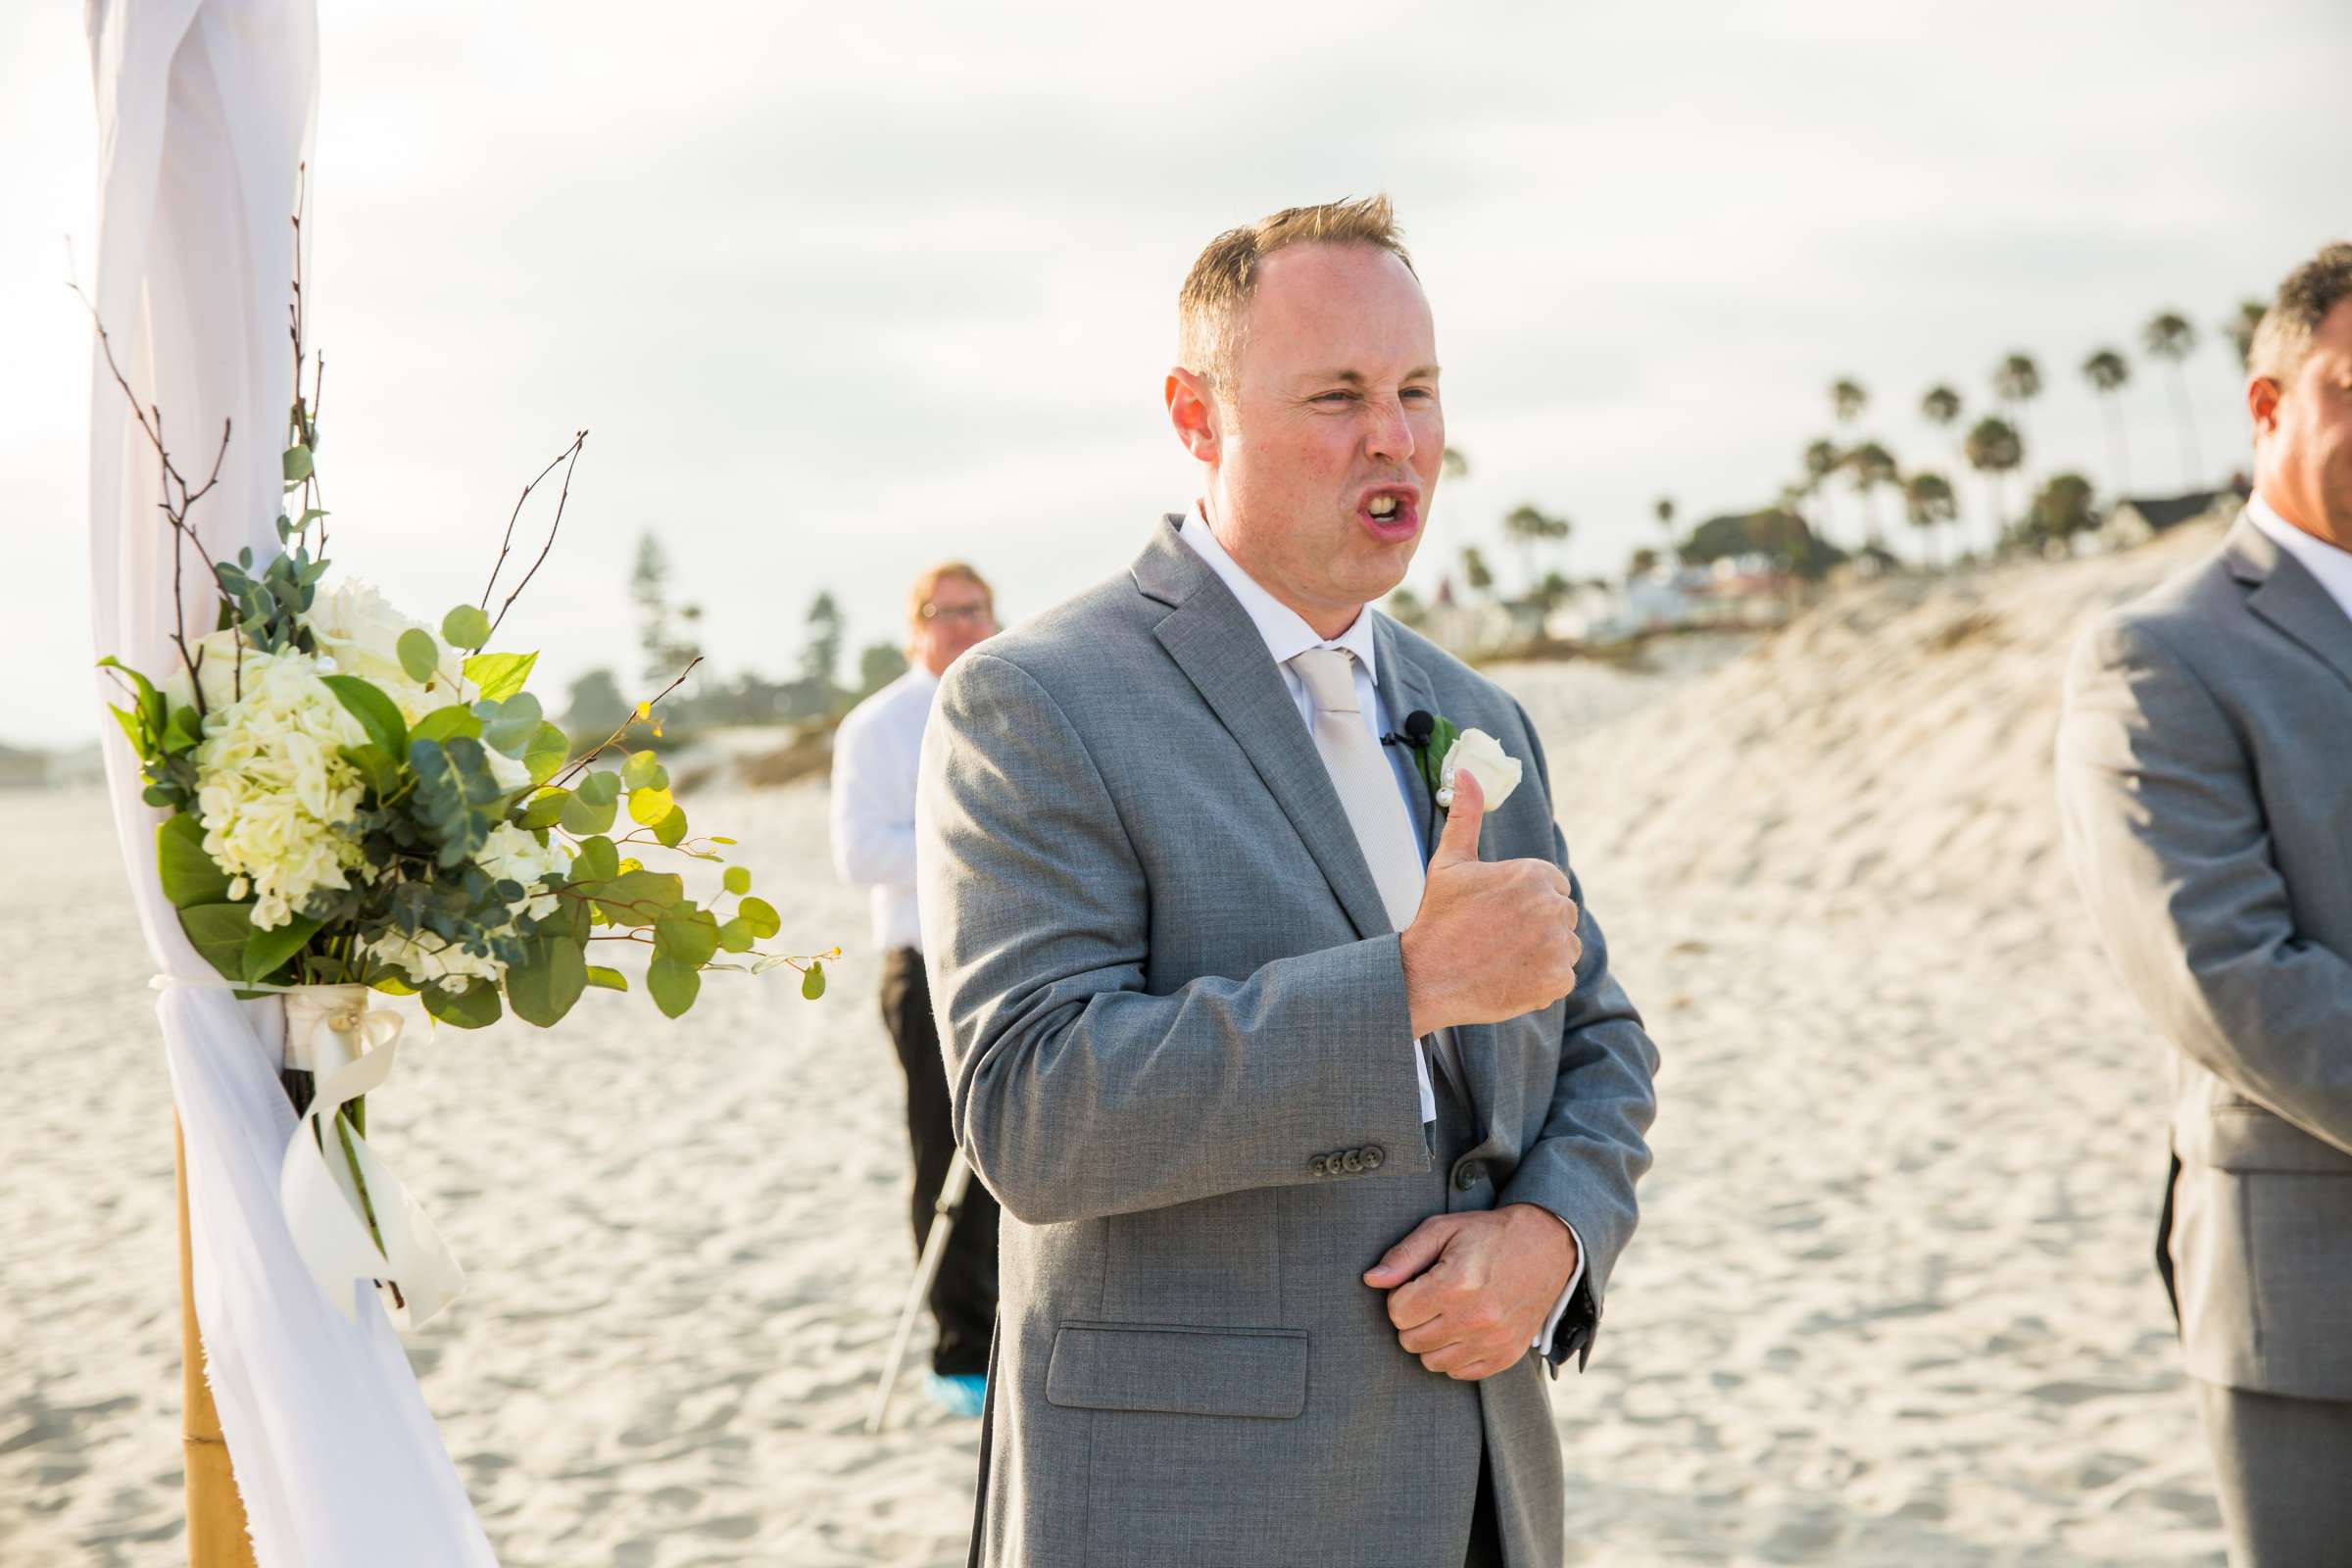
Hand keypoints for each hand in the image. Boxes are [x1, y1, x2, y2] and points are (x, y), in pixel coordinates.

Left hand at [1362, 1204, 1578, 1379]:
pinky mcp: (1506, 1356)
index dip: (1401, 1296)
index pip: (1397, 1313)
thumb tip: (1371, 1280)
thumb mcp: (1443, 1229)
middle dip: (1413, 1319)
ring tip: (1447, 1314)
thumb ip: (1404, 1256)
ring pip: (1432, 1362)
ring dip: (1431, 1340)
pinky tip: (1464, 1330)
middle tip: (1431, 1298)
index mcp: (1456, 1284)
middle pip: (1410, 1341)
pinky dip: (1455, 1355)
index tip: (1417, 1283)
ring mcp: (1493, 1341)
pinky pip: (1460, 1373)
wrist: (1547, 1246)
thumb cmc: (1489, 1235)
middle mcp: (1475, 1318)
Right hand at [1399, 770, 1582, 1036]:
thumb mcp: (1450, 862)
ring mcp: (1557, 945)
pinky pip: (1562, 976)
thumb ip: (1466, 815)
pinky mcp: (1557, 979)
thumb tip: (1465, 771)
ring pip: (1565, 946)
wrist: (1427, 976)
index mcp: (1534, 874)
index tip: (1497, 914)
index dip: (1524, 901)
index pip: (1552, 886)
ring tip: (1502, 958)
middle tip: (1497, 938)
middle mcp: (1552, 906)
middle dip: (1536, 926)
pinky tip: (1510, 977)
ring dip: (1542, 953)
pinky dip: (1542, 980)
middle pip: (1561, 916)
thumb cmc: (1439, 918)